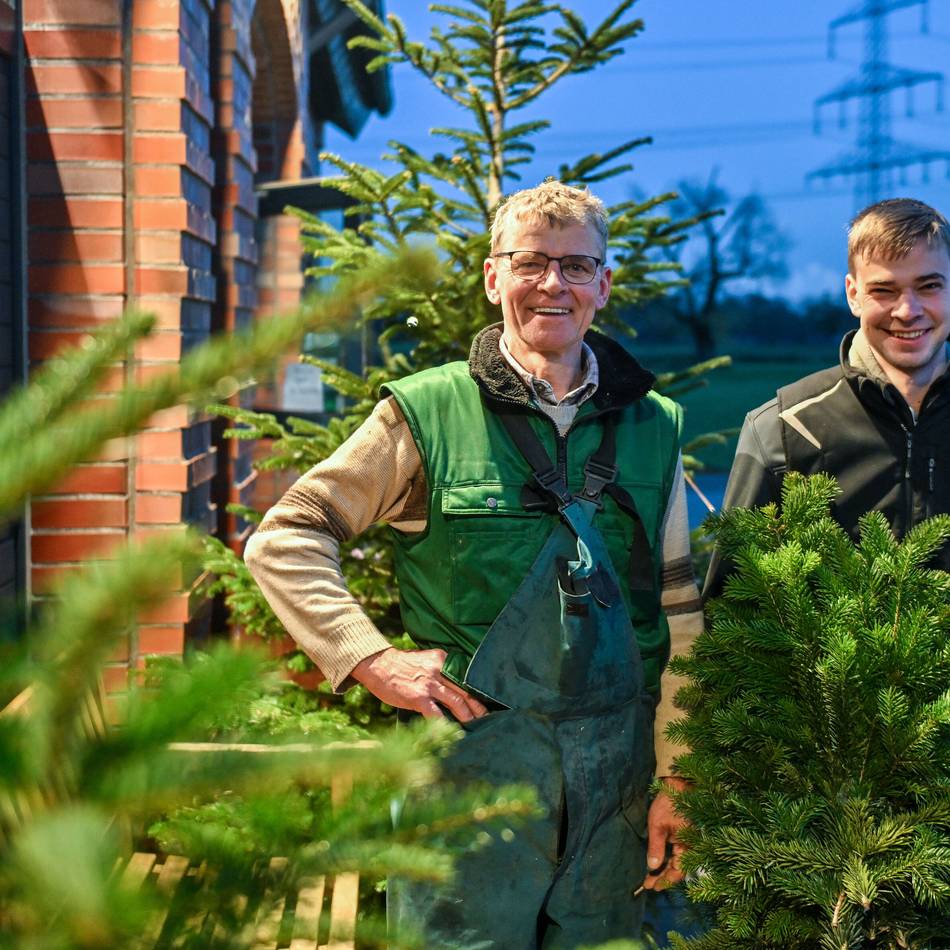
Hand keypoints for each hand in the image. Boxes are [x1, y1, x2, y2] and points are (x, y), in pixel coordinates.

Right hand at [351, 647, 488, 721]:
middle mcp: (439, 670)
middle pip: (465, 690)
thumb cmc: (401, 665)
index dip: (476, 690)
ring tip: (474, 725)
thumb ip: (440, 670)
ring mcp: (429, 684)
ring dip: (467, 716)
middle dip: (478, 705)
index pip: (465, 676)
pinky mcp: (418, 698)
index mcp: (443, 660)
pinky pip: (436, 714)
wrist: (378, 664)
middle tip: (487, 717)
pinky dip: (445, 724)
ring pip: (456, 702)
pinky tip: (450, 732)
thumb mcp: (425, 660)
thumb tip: (454, 687)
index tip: (486, 700)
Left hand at [642, 775, 690, 890]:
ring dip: (664, 870)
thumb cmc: (669, 803)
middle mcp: (690, 846)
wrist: (678, 785)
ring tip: (650, 877)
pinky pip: (677, 853)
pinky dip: (667, 860)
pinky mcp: (683, 836)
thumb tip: (652, 867)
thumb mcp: (658, 825)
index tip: (651, 886)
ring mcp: (687, 841)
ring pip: (677, 862)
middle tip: (647, 884)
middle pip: (678, 869)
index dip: (665, 880)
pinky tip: (659, 863)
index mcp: (687, 845)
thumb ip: (656, 847)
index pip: (678, 871)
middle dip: (662, 877)